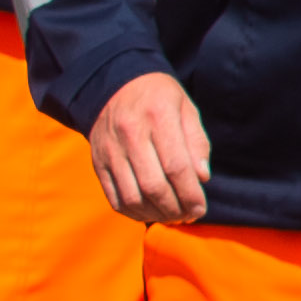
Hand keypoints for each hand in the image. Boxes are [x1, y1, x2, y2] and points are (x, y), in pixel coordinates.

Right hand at [89, 71, 210, 223]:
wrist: (113, 85)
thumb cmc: (159, 98)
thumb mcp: (186, 108)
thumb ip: (196, 142)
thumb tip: (202, 178)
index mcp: (158, 117)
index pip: (176, 166)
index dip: (190, 194)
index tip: (201, 208)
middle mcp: (130, 134)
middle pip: (154, 185)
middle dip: (175, 208)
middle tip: (189, 215)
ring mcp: (110, 150)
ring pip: (132, 196)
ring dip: (155, 214)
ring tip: (172, 216)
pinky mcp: (98, 162)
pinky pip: (114, 196)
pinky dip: (133, 211)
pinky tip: (149, 212)